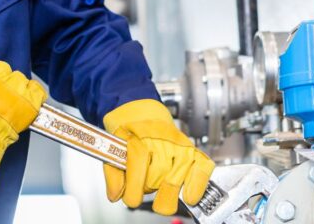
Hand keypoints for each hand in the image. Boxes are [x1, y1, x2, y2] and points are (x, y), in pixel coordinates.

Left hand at [102, 99, 213, 214]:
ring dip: (165, 190)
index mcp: (137, 137)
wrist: (141, 112)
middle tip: (143, 185)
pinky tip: (189, 195)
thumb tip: (115, 195)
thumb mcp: (113, 146)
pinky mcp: (191, 149)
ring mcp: (178, 145)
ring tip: (159, 187)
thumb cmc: (127, 130)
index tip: (131, 200)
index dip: (134, 188)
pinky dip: (197, 184)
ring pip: (174, 179)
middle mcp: (160, 140)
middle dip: (147, 188)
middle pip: (156, 177)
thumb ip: (113, 172)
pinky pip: (201, 168)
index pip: (138, 164)